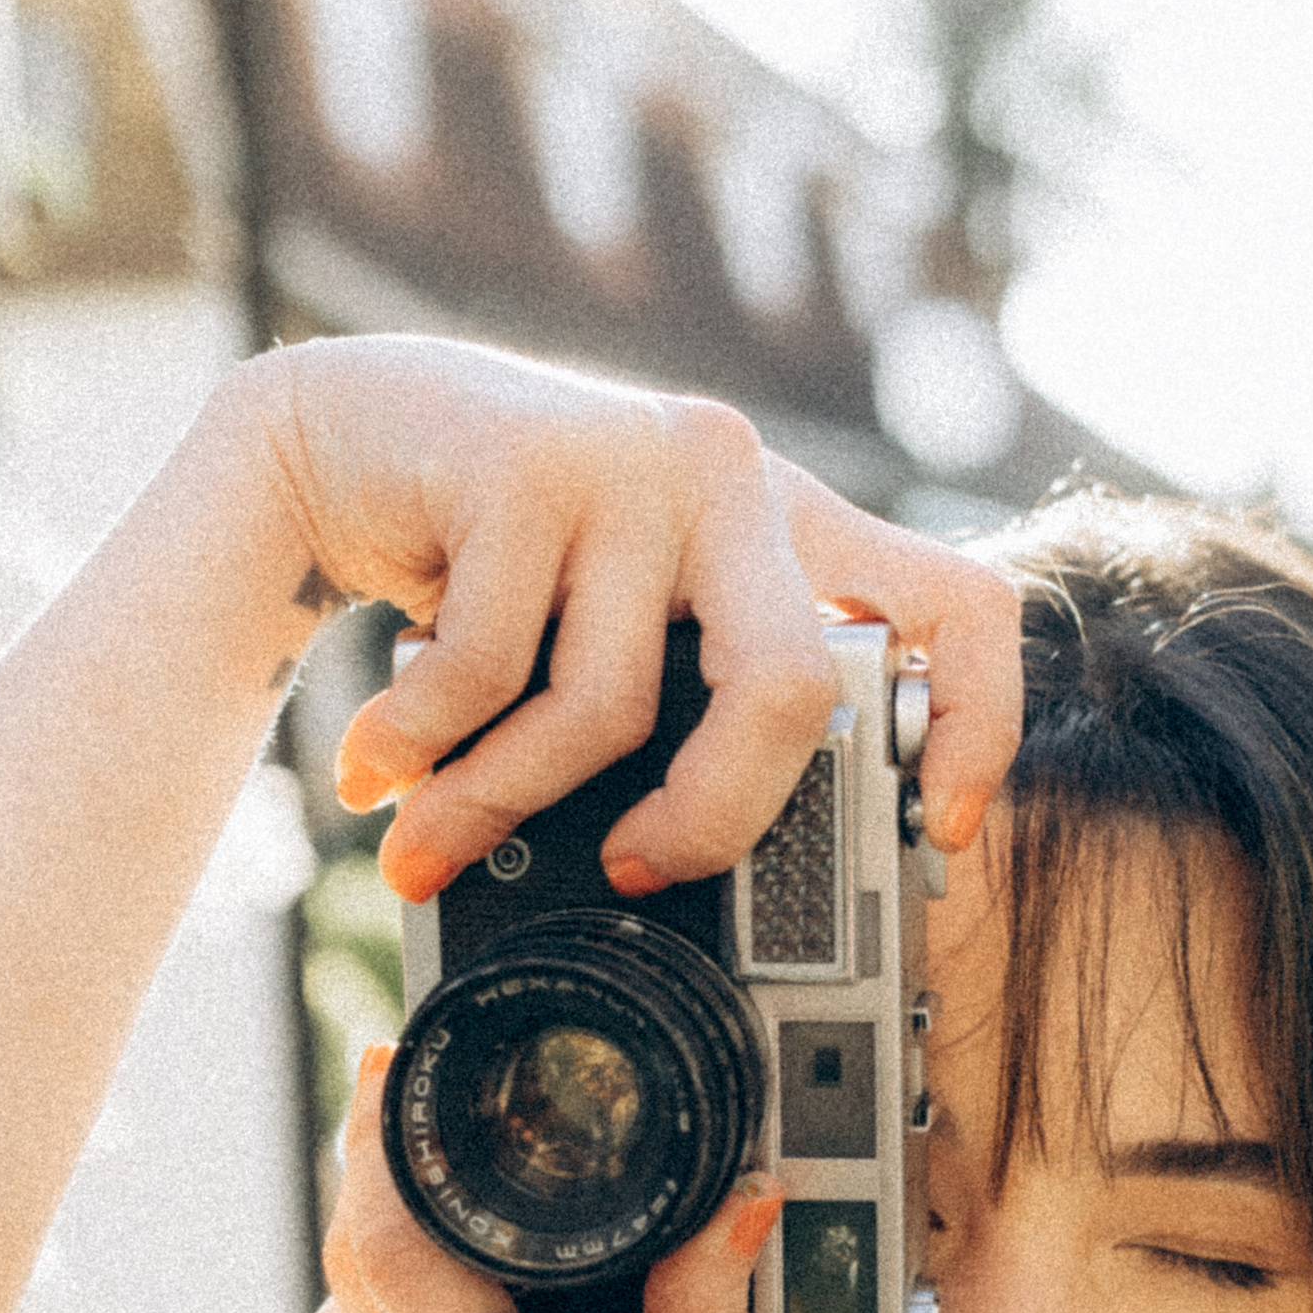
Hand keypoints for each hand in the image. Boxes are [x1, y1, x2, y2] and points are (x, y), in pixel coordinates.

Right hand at [246, 336, 1019, 899]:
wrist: (335, 437)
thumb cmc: (487, 563)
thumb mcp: (621, 623)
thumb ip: (693, 701)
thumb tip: (730, 875)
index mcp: (786, 525)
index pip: (957, 605)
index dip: (978, 725)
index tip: (938, 830)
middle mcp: (736, 478)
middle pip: (795, 689)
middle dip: (711, 820)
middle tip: (633, 873)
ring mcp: (637, 460)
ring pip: (610, 707)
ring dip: (496, 806)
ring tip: (425, 845)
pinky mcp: (530, 460)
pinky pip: (490, 673)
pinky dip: (422, 753)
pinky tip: (374, 772)